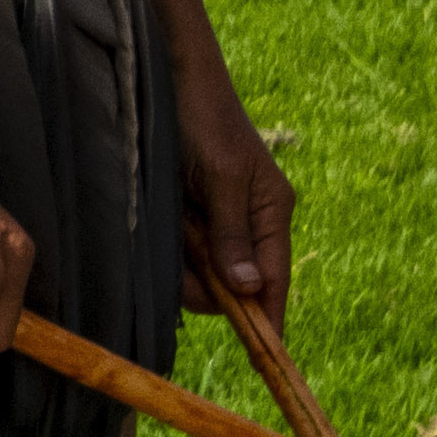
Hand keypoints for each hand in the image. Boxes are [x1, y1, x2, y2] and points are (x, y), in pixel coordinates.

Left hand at [177, 64, 297, 321]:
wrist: (169, 76)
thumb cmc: (205, 116)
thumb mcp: (224, 174)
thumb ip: (233, 232)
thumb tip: (248, 289)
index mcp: (271, 212)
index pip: (274, 282)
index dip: (268, 321)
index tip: (264, 360)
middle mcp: (248, 222)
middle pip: (232, 286)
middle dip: (203, 283)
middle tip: (182, 248)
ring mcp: (217, 220)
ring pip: (201, 272)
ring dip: (180, 261)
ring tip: (171, 218)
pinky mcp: (188, 216)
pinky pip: (180, 252)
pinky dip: (168, 248)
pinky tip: (162, 220)